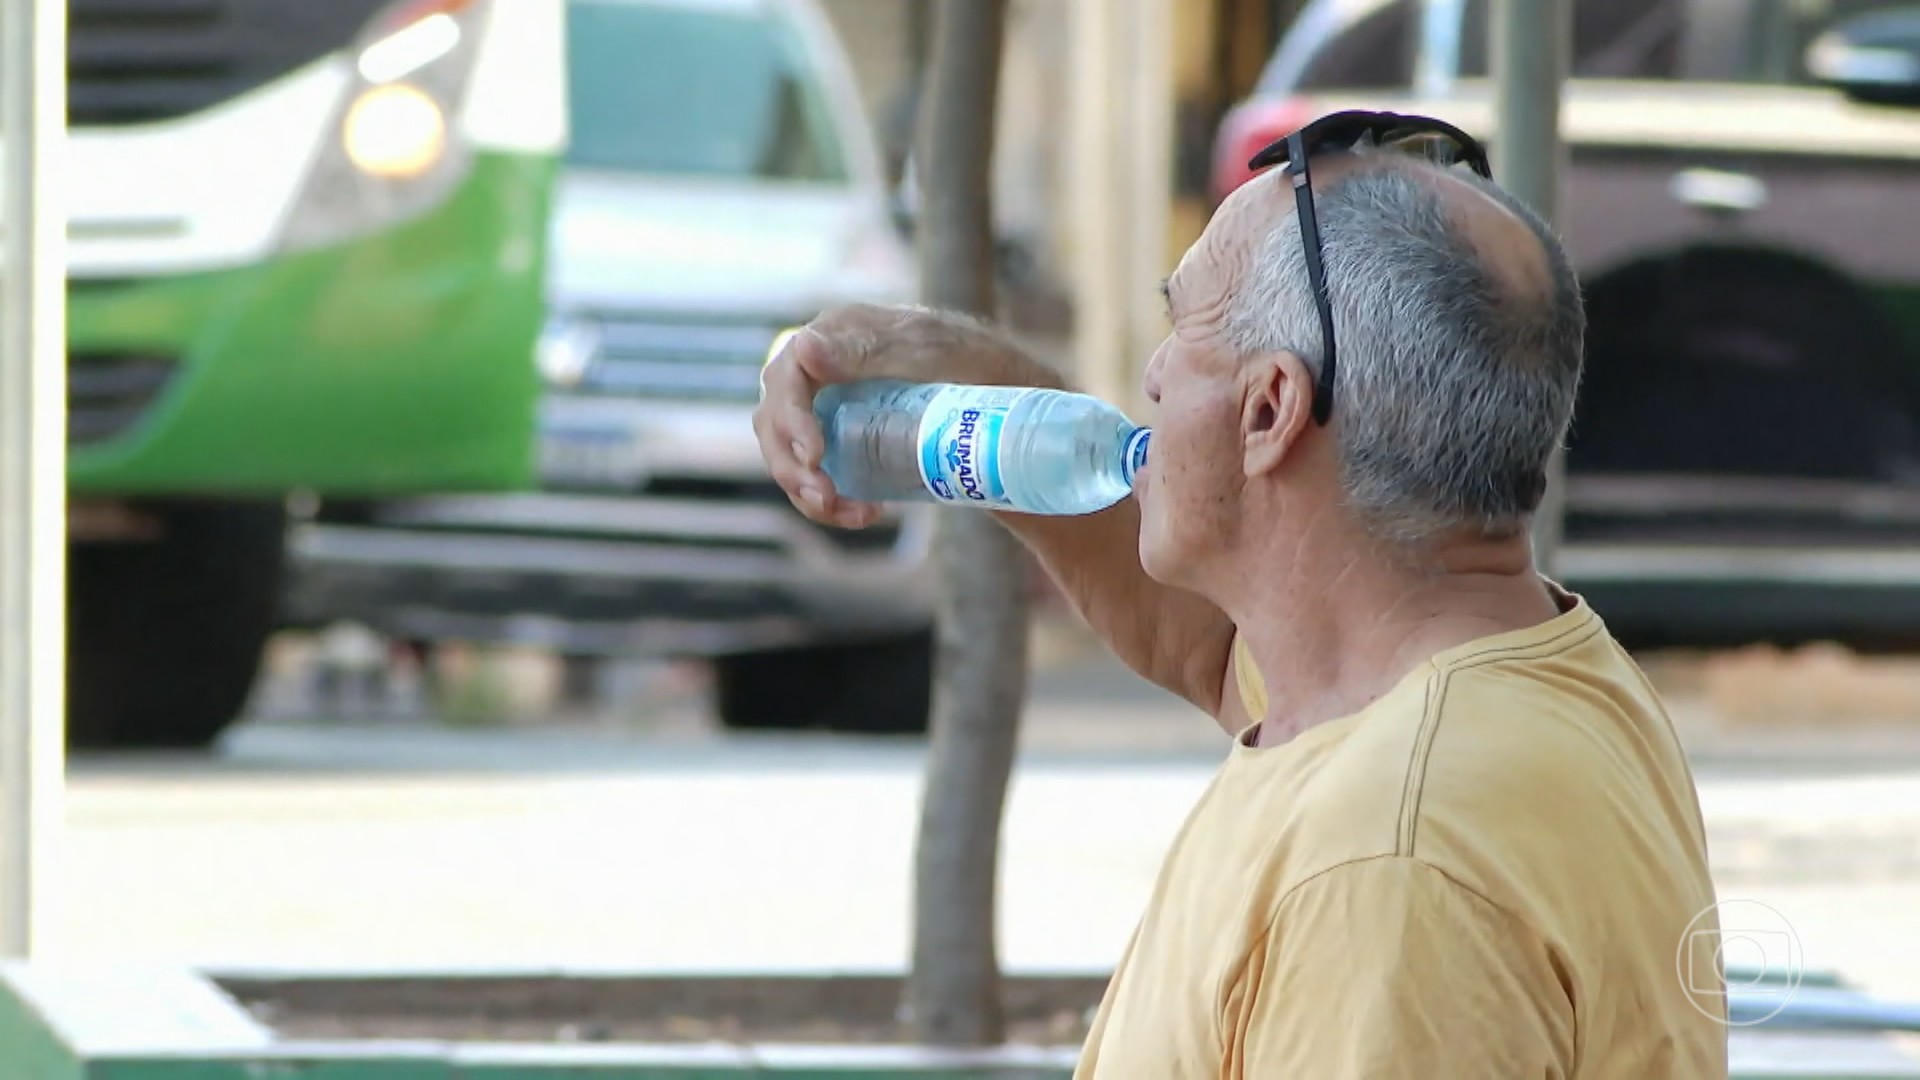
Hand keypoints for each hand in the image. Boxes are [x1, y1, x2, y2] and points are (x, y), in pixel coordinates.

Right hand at [752, 303, 1053, 528]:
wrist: (1018, 411)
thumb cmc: (983, 367)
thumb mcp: (935, 353)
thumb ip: (871, 348)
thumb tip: (803, 347)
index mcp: (842, 332)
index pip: (788, 373)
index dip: (790, 418)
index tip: (815, 457)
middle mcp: (829, 365)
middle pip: (776, 417)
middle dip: (791, 465)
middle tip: (826, 498)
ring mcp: (835, 404)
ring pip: (790, 451)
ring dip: (805, 489)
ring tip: (848, 514)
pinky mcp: (849, 439)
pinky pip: (818, 473)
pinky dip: (829, 501)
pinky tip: (863, 513)